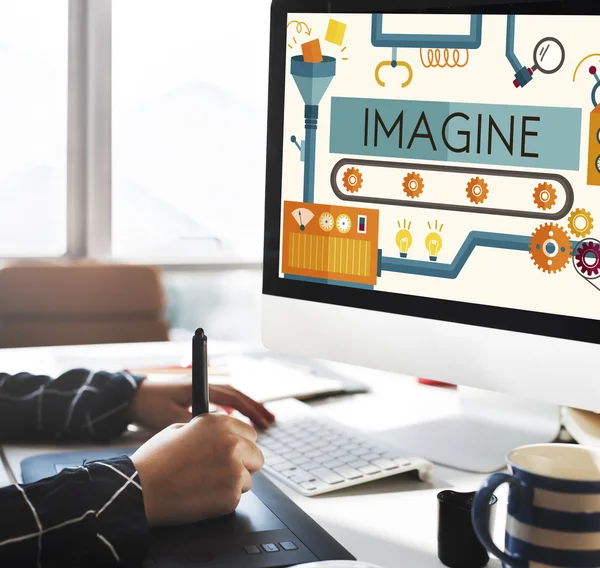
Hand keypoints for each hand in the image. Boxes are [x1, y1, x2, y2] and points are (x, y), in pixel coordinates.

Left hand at [129, 378, 274, 431]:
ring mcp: (198, 393)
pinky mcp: (193, 400)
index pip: (233, 397)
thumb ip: (195, 426)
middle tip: (271, 421)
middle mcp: (202, 389)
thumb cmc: (148, 406)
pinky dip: (233, 412)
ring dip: (246, 410)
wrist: (129, 398)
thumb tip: (219, 435)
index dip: (251, 409)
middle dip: (255, 408)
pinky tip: (237, 423)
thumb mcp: (171, 418)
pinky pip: (220, 404)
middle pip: (236, 396)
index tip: (264, 420)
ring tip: (262, 421)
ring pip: (230, 400)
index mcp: (199, 389)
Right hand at [131, 414, 263, 526]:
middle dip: (242, 465)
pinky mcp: (232, 494)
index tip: (232, 453)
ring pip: (248, 479)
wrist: (140, 489)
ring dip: (232, 484)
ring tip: (204, 484)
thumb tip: (223, 433)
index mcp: (220, 423)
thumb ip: (207, 429)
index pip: (250, 434)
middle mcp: (232, 442)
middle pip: (256, 456)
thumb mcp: (180, 429)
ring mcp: (234, 468)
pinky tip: (201, 496)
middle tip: (219, 472)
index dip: (240, 445)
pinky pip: (236, 498)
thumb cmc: (155, 461)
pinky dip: (223, 501)